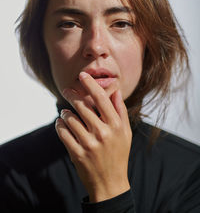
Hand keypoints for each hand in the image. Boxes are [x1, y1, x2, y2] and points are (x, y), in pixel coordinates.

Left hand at [55, 71, 131, 201]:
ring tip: (65, 112)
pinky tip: (61, 123)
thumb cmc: (119, 154)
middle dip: (71, 95)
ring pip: (70, 118)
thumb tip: (116, 91)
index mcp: (116, 125)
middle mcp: (103, 133)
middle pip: (82, 106)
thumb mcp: (125, 132)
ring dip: (65, 112)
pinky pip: (63, 133)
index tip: (82, 75)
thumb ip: (120, 111)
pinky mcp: (77, 154)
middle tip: (66, 90)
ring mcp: (89, 144)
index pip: (101, 98)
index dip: (90, 84)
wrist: (111, 183)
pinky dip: (60, 125)